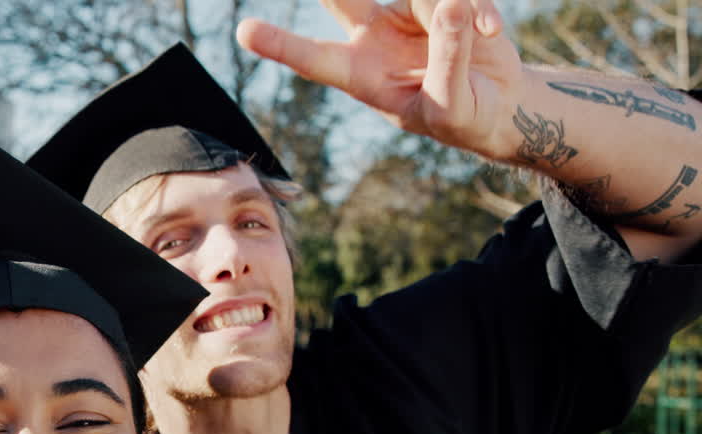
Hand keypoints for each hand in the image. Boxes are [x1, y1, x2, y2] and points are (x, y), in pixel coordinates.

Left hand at [237, 0, 524, 159]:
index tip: (245, 32)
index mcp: (358, 72)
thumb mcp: (449, 107)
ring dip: (453, 12)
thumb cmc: (457, 115)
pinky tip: (494, 33)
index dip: (281, 44)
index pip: (315, 57)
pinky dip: (481, 11)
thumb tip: (453, 5)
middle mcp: (373, 34)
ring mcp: (407, 11)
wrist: (495, 104)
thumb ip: (447, 61)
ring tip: (483, 37)